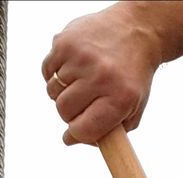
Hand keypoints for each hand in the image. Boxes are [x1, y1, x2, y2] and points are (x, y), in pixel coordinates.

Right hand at [41, 2, 182, 145]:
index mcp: (120, 98)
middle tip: (82, 104)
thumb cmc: (133, 76)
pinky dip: (55, 74)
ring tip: (81, 83)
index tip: (79, 130)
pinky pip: (47, 70)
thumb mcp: (133, 109)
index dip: (78, 133)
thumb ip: (108, 132)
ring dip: (63, 93)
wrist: (136, 33)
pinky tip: (73, 69)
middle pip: (64, 111)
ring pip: (53, 91)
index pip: (84, 129)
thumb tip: (71, 140)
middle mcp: (100, 77)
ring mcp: (80, 57)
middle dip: (70, 114)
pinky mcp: (65, 42)